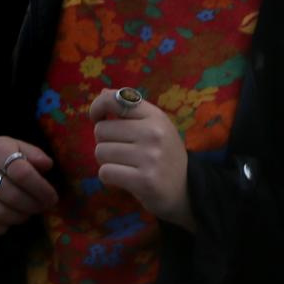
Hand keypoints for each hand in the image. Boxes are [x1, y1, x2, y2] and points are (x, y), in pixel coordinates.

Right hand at [0, 136, 59, 235]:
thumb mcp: (15, 148)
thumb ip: (33, 155)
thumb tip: (46, 165)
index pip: (22, 172)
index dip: (41, 189)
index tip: (51, 197)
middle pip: (11, 195)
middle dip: (32, 206)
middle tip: (40, 207)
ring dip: (18, 217)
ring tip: (24, 213)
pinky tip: (5, 222)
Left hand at [91, 86, 192, 228]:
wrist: (185, 191)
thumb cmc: (162, 156)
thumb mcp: (154, 127)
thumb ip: (130, 110)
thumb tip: (103, 93)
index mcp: (155, 116)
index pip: (114, 100)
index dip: (98, 107)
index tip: (98, 118)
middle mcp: (154, 133)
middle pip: (101, 130)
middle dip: (105, 142)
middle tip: (123, 151)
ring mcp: (150, 157)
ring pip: (100, 152)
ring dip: (107, 161)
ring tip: (126, 165)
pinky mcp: (144, 180)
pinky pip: (105, 172)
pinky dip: (109, 177)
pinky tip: (125, 178)